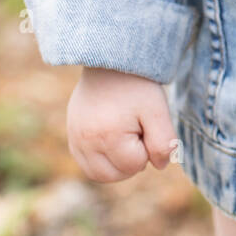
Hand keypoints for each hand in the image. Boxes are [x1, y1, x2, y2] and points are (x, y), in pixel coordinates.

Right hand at [67, 66, 177, 181]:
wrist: (110, 60)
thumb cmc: (137, 85)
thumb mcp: (158, 110)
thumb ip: (164, 142)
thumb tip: (159, 166)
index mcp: (107, 136)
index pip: (135, 165)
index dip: (147, 147)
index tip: (145, 122)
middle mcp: (85, 141)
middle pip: (114, 175)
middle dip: (132, 160)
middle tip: (137, 130)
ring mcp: (74, 138)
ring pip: (97, 174)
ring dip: (116, 165)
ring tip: (126, 137)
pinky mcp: (71, 134)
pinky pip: (85, 163)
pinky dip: (101, 160)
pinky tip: (112, 140)